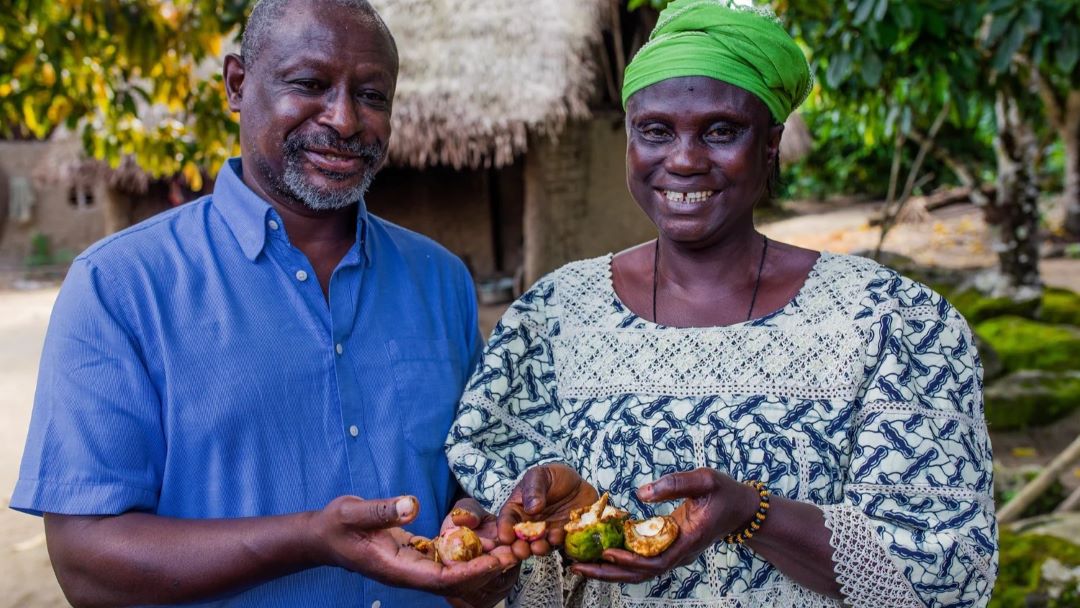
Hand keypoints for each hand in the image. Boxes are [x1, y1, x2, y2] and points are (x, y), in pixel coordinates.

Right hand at [310, 495, 517, 596]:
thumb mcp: (353, 512)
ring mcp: (413, 567)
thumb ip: (381, 510)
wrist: (324, 535)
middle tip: (516, 553)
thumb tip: (410, 505)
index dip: (470, 572)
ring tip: (510, 547)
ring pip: (454, 573)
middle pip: (454, 582)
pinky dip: (468, 553)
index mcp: (396, 569)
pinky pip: (447, 560)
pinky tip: (486, 540)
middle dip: (486, 570)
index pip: (440, 578)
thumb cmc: (336, 525)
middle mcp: (408, 574)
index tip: (496, 560)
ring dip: (481, 563)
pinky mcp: (416, 557)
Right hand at [497, 463, 598, 559]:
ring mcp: (546, 533)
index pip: (507, 520)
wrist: (578, 484)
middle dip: (519, 547)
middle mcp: (529, 525)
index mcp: (517, 509)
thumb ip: (533, 489)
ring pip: (539, 545)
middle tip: (520, 550)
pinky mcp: (563, 538)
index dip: (504, 529)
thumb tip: (531, 508)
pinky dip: (559, 544)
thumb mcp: (540, 475)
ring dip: (538, 548)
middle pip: (520, 539)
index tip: (505, 537)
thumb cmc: (554, 477)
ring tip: (538, 547)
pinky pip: (560, 544)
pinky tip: (559, 537)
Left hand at [571, 468, 758, 583]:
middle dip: (608, 573)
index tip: (607, 553)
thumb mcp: (705, 479)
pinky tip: (598, 551)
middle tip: (576, 568)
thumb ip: (675, 484)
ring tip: (579, 565)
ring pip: (638, 572)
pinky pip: (641, 559)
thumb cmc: (725, 492)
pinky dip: (619, 560)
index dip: (630, 561)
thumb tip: (641, 492)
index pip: (656, 561)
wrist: (742, 509)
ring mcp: (673, 553)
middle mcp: (679, 553)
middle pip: (641, 574)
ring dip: (609, 570)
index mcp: (688, 540)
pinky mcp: (667, 547)